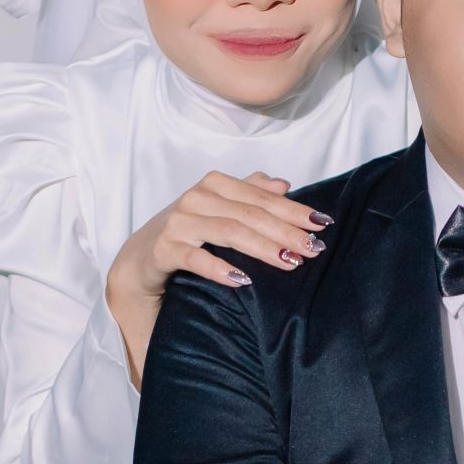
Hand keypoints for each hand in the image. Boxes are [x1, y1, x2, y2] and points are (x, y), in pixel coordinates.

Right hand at [104, 171, 330, 381]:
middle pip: (250, 214)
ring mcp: (179, 222)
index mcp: (215, 185)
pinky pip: (196, 258)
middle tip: (314, 249)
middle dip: (286, 231)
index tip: (323, 224)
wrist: (140, 260)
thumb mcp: (220, 210)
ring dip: (263, 247)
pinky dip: (221, 268)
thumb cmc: (187, 233)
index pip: (262, 197)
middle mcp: (197, 198)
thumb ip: (249, 193)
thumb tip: (284, 183)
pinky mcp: (165, 248)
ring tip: (290, 263)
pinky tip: (244, 280)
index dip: (294, 210)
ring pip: (230, 232)